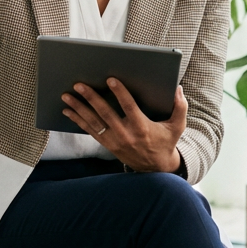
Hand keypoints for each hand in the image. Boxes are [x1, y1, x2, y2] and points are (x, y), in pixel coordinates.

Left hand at [62, 79, 185, 172]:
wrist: (155, 167)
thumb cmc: (166, 142)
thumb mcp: (177, 126)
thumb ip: (180, 107)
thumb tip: (178, 89)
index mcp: (142, 127)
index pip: (129, 107)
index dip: (120, 93)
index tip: (110, 80)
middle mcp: (125, 134)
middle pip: (105, 113)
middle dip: (91, 98)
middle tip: (79, 85)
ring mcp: (114, 141)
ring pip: (93, 122)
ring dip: (78, 108)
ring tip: (66, 96)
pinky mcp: (108, 144)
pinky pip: (90, 131)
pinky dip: (78, 120)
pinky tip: (68, 111)